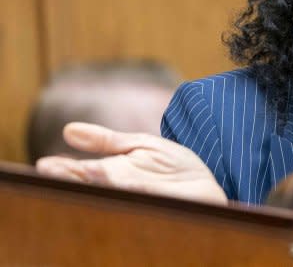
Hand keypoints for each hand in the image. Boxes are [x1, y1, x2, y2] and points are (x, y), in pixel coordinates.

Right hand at [36, 122, 227, 204]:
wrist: (207, 184)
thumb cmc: (173, 168)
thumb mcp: (140, 145)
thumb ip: (106, 140)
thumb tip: (68, 130)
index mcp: (112, 174)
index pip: (81, 173)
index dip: (63, 171)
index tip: (43, 166)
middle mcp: (121, 189)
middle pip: (91, 187)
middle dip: (72, 181)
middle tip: (51, 174)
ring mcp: (140, 200)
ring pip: (114, 195)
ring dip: (99, 185)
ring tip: (85, 173)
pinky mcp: (162, 205)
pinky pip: (146, 197)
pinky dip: (134, 190)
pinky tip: (123, 181)